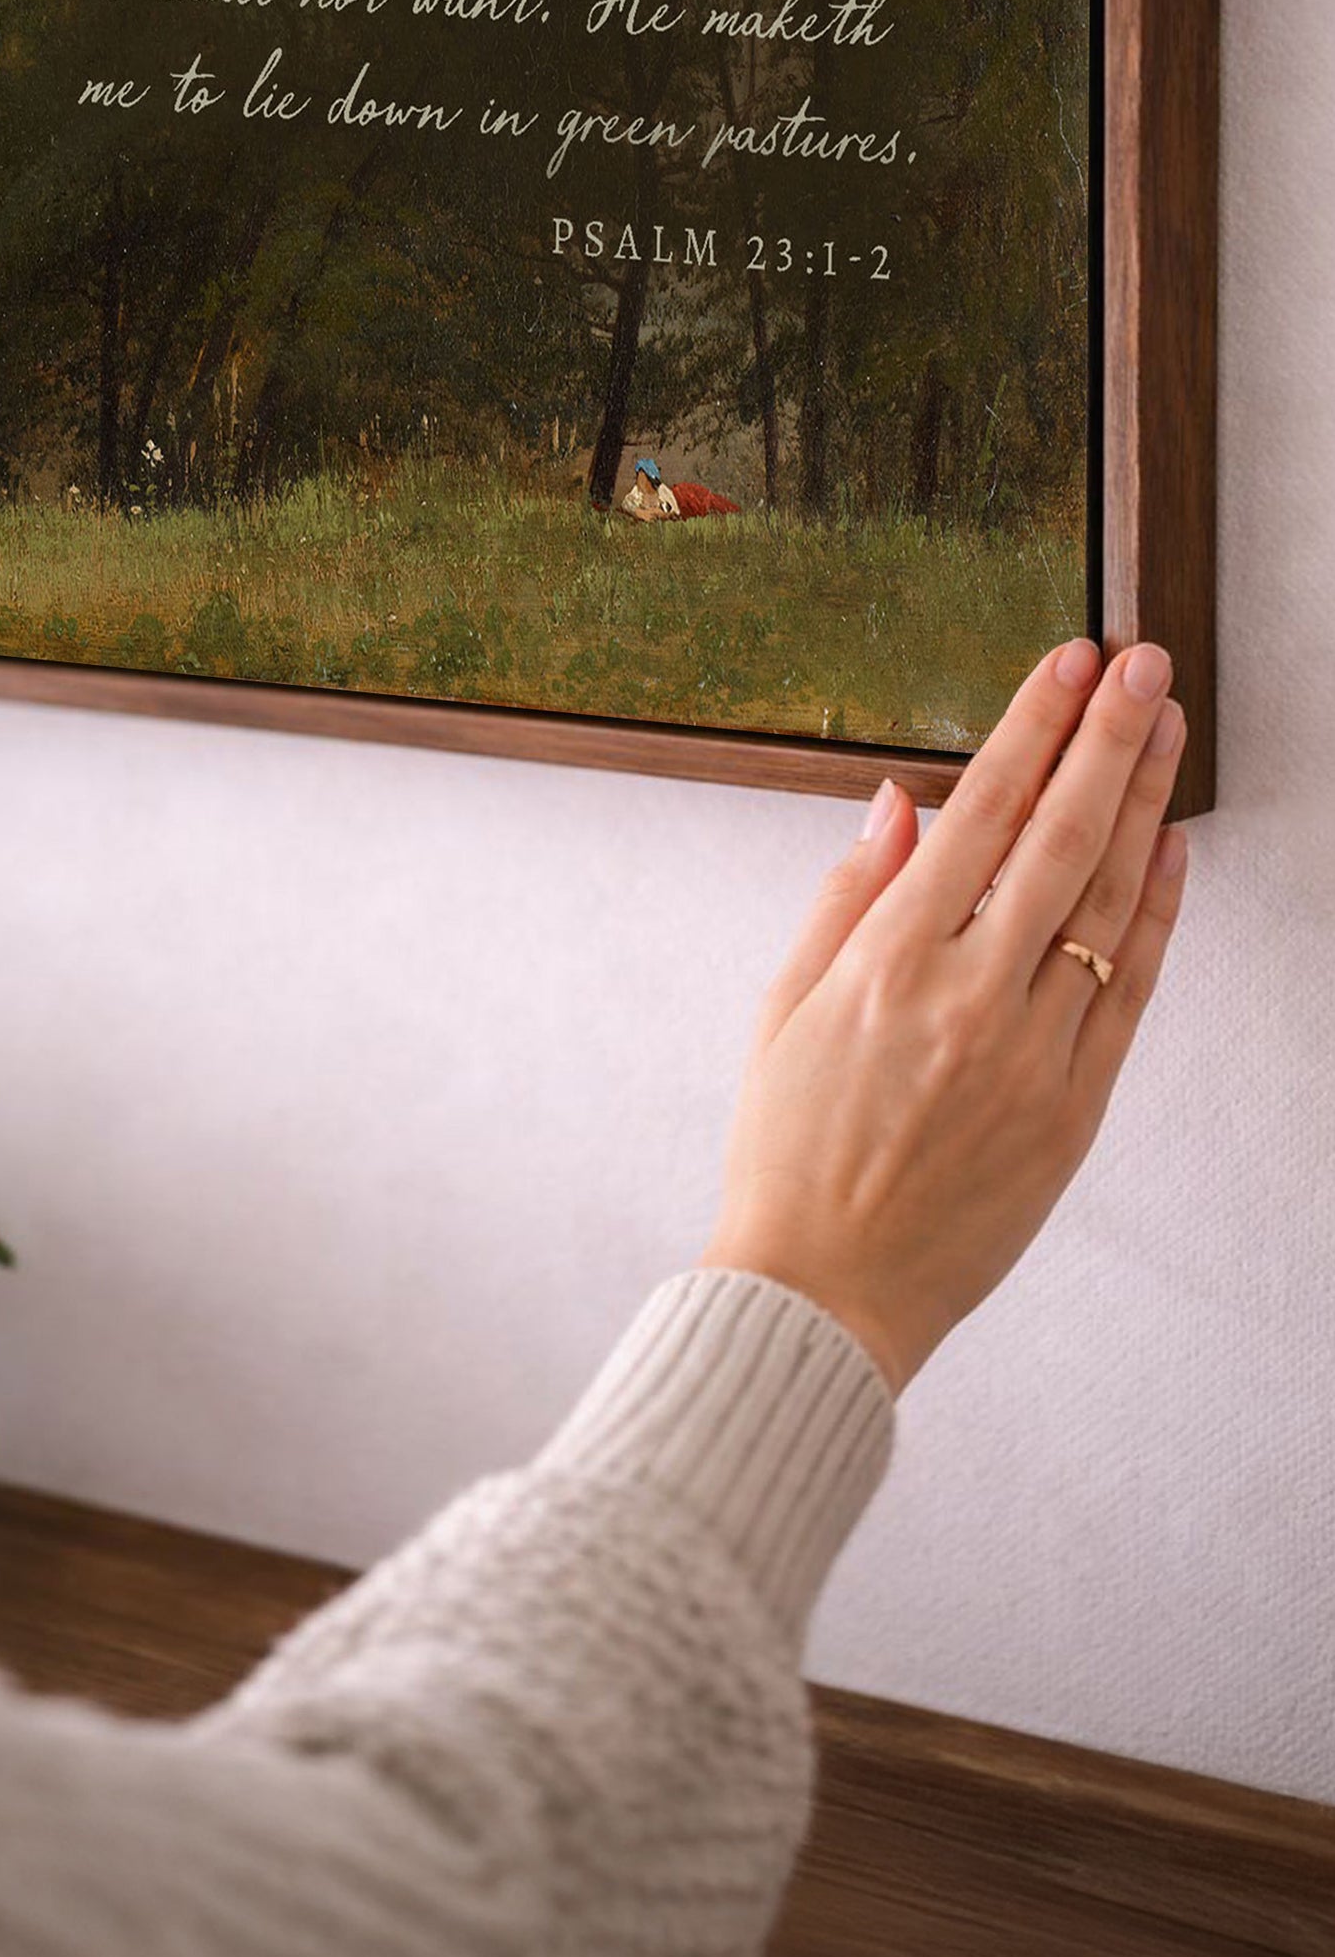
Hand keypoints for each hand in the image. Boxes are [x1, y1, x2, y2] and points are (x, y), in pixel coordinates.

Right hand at [701, 640, 1188, 1392]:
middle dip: (1110, 738)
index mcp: (888, 963)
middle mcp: (968, 997)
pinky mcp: (1070, 1110)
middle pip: (1061, 838)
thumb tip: (899, 803)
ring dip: (1145, 806)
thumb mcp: (784, 1010)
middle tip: (1146, 663)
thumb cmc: (788, 1154)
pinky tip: (1172, 851)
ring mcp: (1030, 1054)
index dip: (1035, 727)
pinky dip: (1156, 916)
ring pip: (1106, 904)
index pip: (982, 812)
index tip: (1072, 664)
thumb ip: (847, 898)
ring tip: (1170, 730)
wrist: (823, 1293)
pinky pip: (1126, 993)